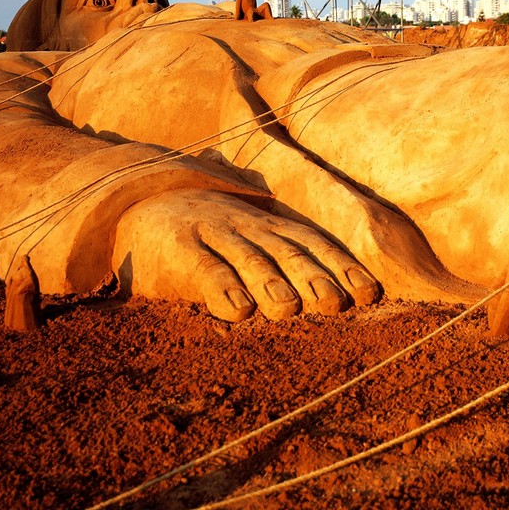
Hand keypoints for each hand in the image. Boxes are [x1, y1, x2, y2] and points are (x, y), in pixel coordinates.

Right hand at [113, 189, 381, 320]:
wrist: (139, 200)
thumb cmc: (208, 234)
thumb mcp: (248, 238)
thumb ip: (282, 264)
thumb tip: (335, 301)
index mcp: (271, 227)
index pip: (314, 244)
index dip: (342, 267)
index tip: (369, 293)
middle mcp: (249, 228)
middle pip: (288, 252)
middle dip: (315, 276)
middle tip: (337, 303)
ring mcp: (213, 233)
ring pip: (248, 259)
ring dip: (270, 283)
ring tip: (288, 308)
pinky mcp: (178, 246)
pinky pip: (203, 267)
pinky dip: (221, 287)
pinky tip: (237, 310)